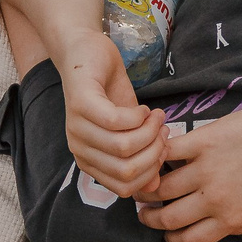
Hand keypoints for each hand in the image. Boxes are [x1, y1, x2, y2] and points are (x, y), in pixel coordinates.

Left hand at [58, 35, 165, 199]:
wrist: (87, 53)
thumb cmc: (109, 92)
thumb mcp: (130, 129)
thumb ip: (140, 156)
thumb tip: (156, 185)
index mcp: (91, 162)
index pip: (125, 187)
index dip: (152, 171)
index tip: (164, 147)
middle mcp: (80, 150)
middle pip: (127, 171)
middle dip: (155, 151)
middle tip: (163, 129)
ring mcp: (77, 128)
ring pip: (124, 148)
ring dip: (150, 131)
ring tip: (155, 116)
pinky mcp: (81, 104)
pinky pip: (116, 122)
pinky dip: (138, 116)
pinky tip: (142, 107)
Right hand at [134, 97, 241, 241]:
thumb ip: (239, 223)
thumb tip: (217, 228)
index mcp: (231, 219)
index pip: (189, 240)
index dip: (172, 240)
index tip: (168, 234)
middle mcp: (214, 199)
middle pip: (168, 218)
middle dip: (151, 219)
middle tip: (145, 213)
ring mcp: (207, 170)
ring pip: (161, 187)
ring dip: (145, 189)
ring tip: (141, 185)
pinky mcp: (205, 141)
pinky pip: (169, 152)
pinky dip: (156, 155)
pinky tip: (153, 156)